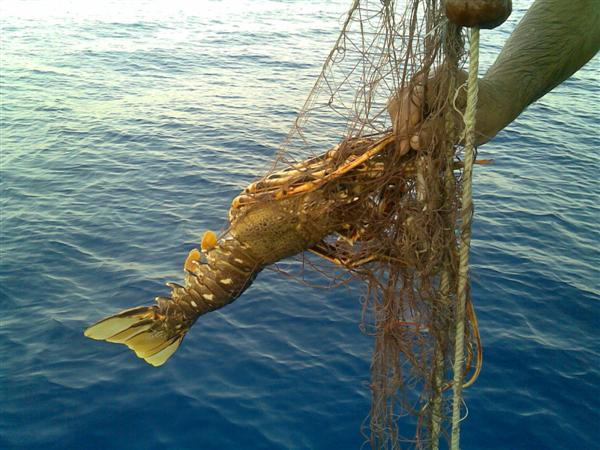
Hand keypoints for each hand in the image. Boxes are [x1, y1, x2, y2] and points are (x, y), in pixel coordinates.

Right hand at [387, 70, 508, 151]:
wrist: (495, 104)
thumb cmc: (487, 113)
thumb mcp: (468, 126)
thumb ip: (441, 132)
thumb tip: (413, 142)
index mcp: (441, 78)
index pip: (412, 97)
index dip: (405, 122)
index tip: (405, 146)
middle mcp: (427, 79)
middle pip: (400, 101)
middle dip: (400, 126)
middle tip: (404, 150)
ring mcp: (421, 89)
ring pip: (399, 107)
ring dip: (401, 128)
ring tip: (407, 147)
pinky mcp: (420, 100)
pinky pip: (405, 113)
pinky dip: (406, 128)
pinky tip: (412, 141)